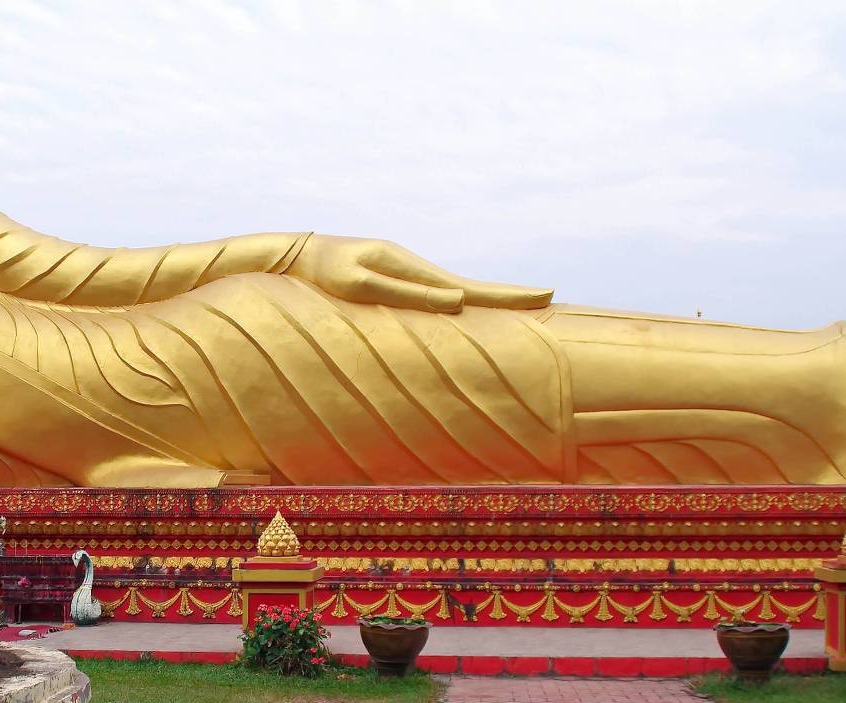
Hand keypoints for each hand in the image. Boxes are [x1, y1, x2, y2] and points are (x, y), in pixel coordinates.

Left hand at [285, 235, 552, 312]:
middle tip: (548, 297)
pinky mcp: (393, 280)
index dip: (507, 296)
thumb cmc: (324, 273)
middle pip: (470, 286)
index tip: (545, 296)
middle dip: (508, 296)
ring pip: (455, 288)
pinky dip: (459, 298)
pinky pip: (435, 292)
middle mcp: (414, 267)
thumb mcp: (362, 285)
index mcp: (412, 269)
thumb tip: (457, 301)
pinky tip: (466, 306)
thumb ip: (407, 294)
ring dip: (487, 299)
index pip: (470, 288)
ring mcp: (405, 272)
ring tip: (520, 303)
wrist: (297, 253)